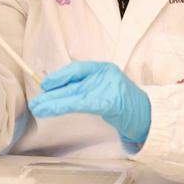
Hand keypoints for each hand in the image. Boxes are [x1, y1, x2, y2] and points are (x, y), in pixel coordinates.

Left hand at [28, 61, 150, 142]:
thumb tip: (58, 91)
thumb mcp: (105, 89)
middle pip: (73, 83)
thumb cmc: (125, 103)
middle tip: (36, 102)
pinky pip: (82, 103)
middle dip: (53, 93)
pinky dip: (65, 106)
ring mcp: (109, 87)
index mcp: (104, 69)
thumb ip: (86, 87)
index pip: (77, 68)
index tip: (45, 85)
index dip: (59, 76)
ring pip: (75, 94)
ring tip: (39, 108)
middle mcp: (106, 74)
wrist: (148, 115)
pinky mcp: (110, 102)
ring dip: (54, 102)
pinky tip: (53, 110)